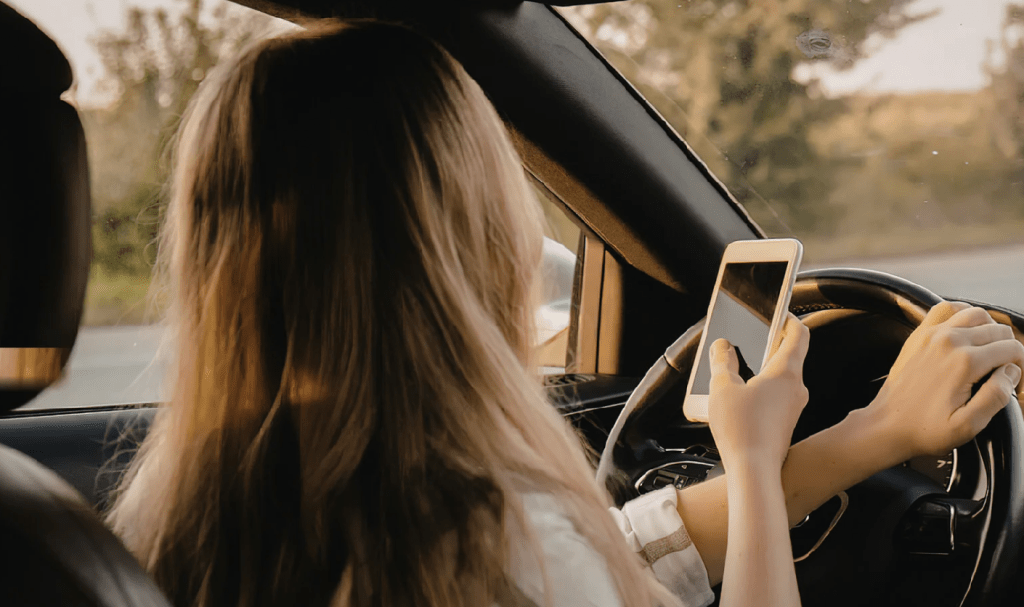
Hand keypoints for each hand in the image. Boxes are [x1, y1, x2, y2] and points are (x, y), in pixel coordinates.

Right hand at [708, 314, 810, 470]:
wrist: (755, 472)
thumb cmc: (742, 431)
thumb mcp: (722, 389)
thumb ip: (722, 362)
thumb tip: (722, 346)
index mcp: (785, 372)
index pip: (799, 334)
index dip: (789, 319)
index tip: (777, 314)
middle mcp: (796, 388)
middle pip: (788, 356)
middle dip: (767, 346)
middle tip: (746, 342)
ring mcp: (793, 407)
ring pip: (780, 378)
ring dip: (761, 371)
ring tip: (735, 374)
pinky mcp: (786, 422)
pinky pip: (776, 398)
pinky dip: (760, 391)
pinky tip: (739, 400)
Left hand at [865, 301, 1023, 460]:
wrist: (887, 425)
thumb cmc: (925, 429)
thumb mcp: (969, 425)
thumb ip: (997, 396)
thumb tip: (1011, 371)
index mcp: (965, 362)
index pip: (1013, 349)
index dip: (1021, 369)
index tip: (1015, 386)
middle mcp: (949, 341)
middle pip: (999, 331)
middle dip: (1009, 351)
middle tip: (1003, 374)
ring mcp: (932, 334)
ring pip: (978, 314)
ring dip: (990, 330)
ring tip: (990, 354)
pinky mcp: (920, 335)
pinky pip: (947, 308)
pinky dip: (963, 314)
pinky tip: (967, 333)